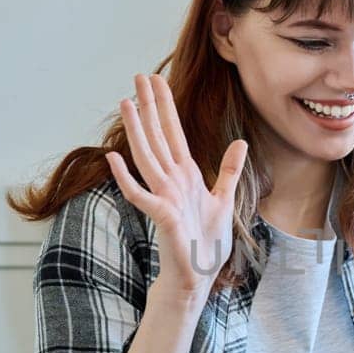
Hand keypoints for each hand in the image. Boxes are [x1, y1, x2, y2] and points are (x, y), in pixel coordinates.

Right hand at [106, 72, 247, 300]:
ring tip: (126, 102)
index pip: (173, 133)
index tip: (158, 79)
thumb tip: (239, 143)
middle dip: (150, 106)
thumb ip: (229, 170)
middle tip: (138, 75)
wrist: (199, 277)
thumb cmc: (206, 244)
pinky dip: (125, 177)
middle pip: (158, 136)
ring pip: (147, 156)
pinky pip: (139, 194)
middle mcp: (171, 181)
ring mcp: (164, 196)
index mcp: (186, 175)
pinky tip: (113, 158)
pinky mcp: (161, 216)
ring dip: (136, 130)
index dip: (165, 106)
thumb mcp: (224, 199)